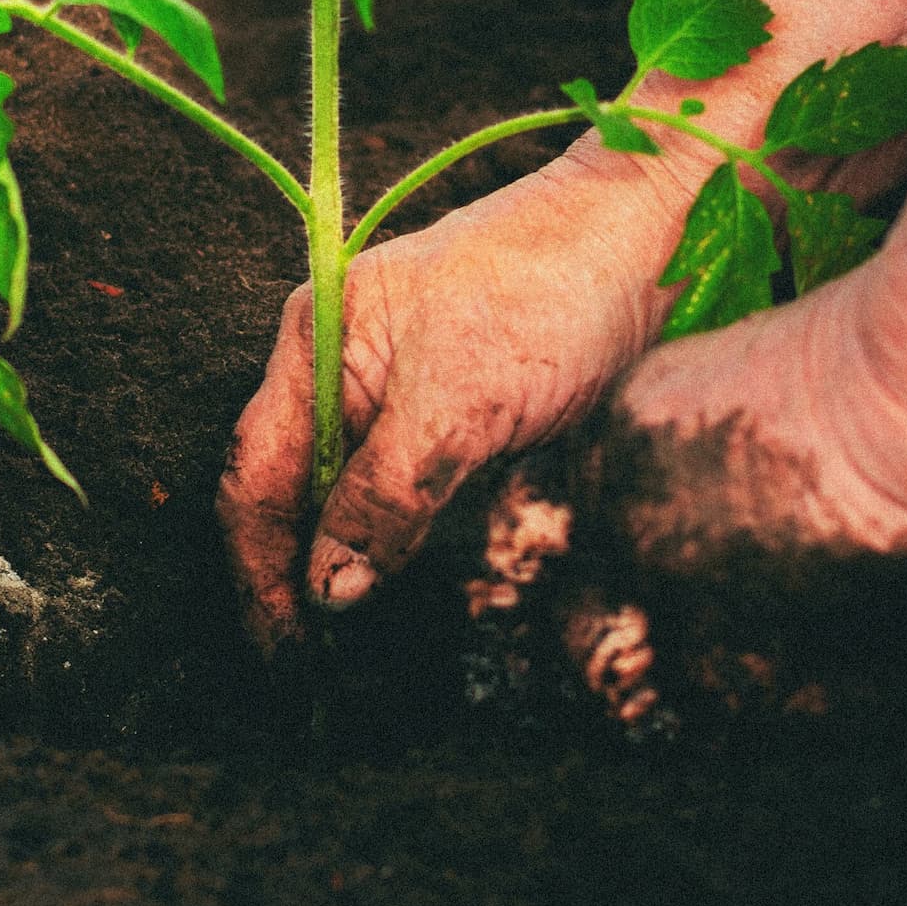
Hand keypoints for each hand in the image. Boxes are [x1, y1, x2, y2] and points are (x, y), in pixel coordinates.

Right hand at [217, 130, 701, 647]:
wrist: (651, 231)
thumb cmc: (551, 289)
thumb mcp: (460, 399)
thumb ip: (386, 496)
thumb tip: (328, 592)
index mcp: (318, 342)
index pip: (255, 476)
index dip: (259, 570)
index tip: (282, 653)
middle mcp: (344, 364)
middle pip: (293, 490)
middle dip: (295, 580)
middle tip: (311, 674)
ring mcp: (400, 386)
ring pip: (350, 497)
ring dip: (349, 569)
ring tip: (352, 654)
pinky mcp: (457, 408)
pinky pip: (406, 491)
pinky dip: (401, 544)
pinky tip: (410, 591)